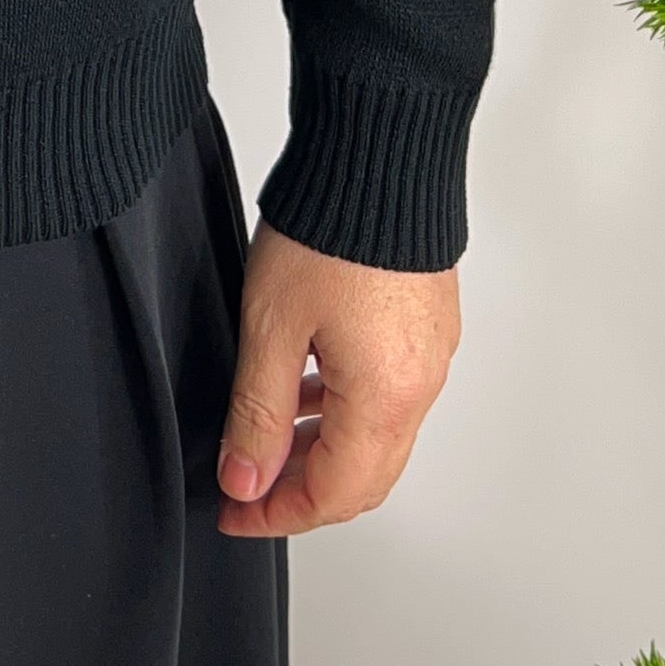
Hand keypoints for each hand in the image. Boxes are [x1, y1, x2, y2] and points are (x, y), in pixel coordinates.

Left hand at [214, 217, 458, 536]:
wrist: (378, 150)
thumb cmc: (329, 227)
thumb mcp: (271, 327)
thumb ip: (258, 414)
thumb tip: (246, 481)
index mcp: (386, 398)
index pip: (334, 495)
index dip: (276, 514)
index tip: (233, 513)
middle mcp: (421, 385)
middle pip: (364, 476)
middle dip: (302, 492)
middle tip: (246, 486)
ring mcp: (431, 354)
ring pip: (379, 436)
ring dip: (324, 449)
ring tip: (266, 437)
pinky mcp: (428, 324)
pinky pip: (390, 393)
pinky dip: (347, 408)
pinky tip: (306, 385)